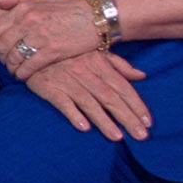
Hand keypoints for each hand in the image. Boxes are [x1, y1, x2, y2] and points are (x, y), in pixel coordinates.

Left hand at [0, 0, 103, 78]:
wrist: (97, 16)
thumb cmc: (69, 6)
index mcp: (24, 8)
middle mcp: (28, 21)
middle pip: (2, 45)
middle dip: (0, 57)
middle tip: (5, 62)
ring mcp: (40, 36)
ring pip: (14, 57)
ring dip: (11, 67)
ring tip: (14, 70)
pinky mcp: (52, 50)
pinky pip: (29, 66)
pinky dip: (22, 73)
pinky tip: (23, 75)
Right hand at [23, 51, 151, 140]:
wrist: (34, 46)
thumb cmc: (68, 51)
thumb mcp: (95, 51)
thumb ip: (119, 65)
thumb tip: (141, 76)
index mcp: (100, 64)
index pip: (122, 87)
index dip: (136, 104)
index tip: (148, 122)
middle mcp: (86, 73)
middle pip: (110, 98)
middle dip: (127, 117)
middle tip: (141, 136)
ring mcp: (67, 81)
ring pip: (89, 103)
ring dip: (104, 121)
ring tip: (117, 137)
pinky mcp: (49, 88)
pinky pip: (62, 103)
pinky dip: (73, 114)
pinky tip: (84, 128)